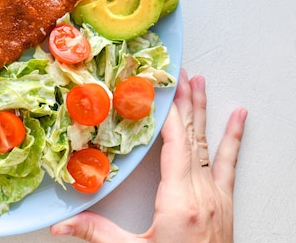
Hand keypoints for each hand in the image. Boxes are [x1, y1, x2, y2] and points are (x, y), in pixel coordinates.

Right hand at [50, 69, 246, 241]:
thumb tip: (61, 225)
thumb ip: (97, 234)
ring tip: (201, 83)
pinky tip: (239, 117)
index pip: (175, 145)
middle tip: (179, 74)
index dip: (168, 115)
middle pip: (192, 137)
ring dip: (204, 111)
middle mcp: (203, 194)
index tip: (159, 90)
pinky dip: (233, 137)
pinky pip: (229, 163)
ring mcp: (217, 197)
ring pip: (209, 144)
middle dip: (185, 102)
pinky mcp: (224, 203)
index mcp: (180, 201)